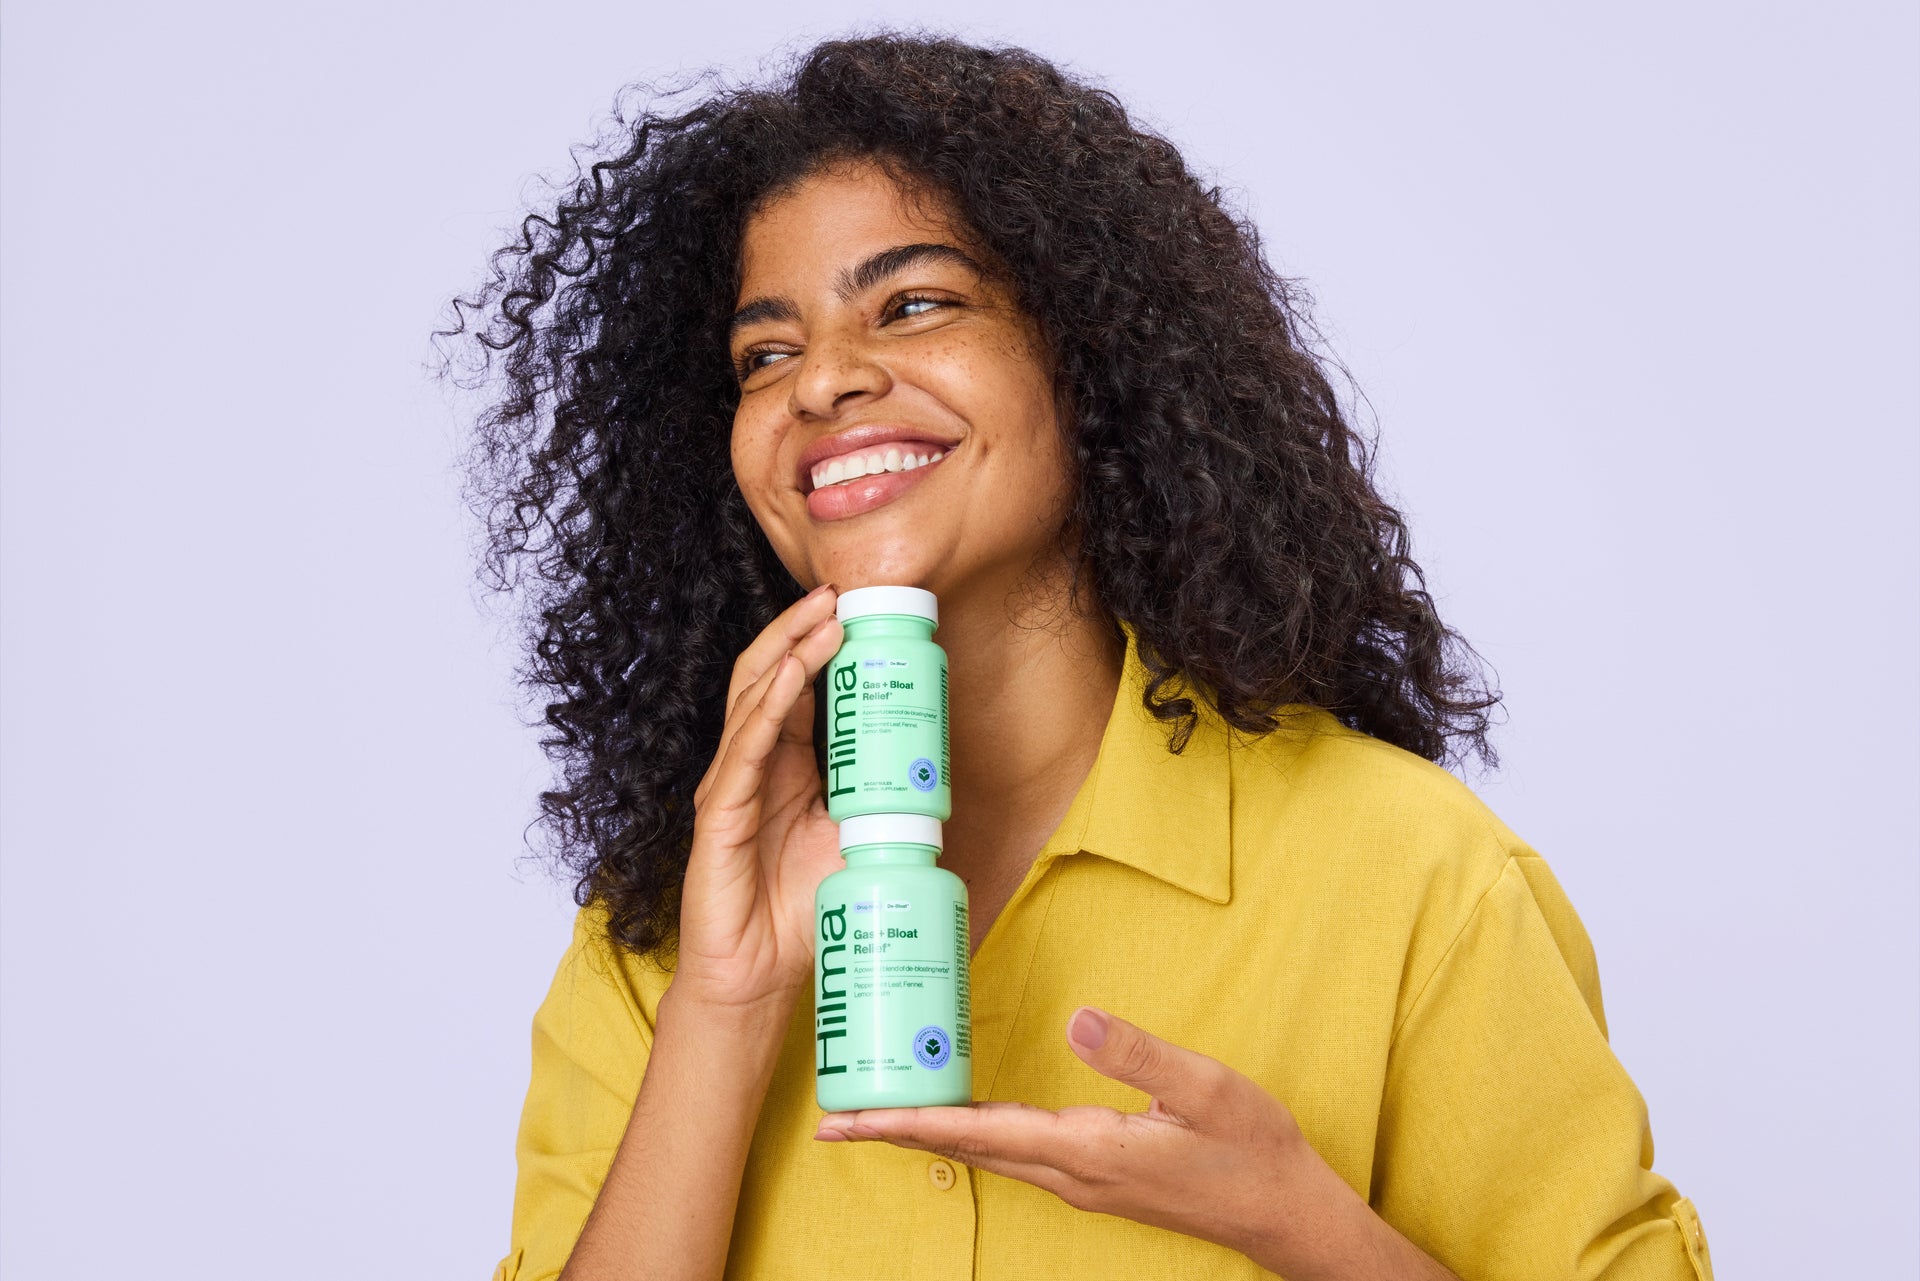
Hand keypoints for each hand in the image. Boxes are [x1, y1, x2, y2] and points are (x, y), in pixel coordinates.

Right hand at [673, 583, 845, 1013]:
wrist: (761, 976)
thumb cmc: (803, 911)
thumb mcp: (854, 840)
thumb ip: (877, 800)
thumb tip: (935, 770)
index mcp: (785, 764)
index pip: (798, 686)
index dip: (822, 643)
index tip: (858, 607)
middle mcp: (754, 763)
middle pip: (768, 674)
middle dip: (802, 629)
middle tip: (840, 594)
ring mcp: (732, 783)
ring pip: (753, 697)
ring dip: (788, 651)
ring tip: (821, 617)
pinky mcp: (720, 812)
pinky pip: (744, 749)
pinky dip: (767, 708)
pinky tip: (788, 678)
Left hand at [812, 1006, 1459, 1280]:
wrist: (1284, 1213)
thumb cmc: (1251, 1150)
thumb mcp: (1205, 1089)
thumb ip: (1138, 1053)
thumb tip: (1077, 1018)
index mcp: (1087, 1150)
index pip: (978, 1132)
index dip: (909, 1122)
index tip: (850, 1119)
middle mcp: (1072, 1173)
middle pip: (966, 1148)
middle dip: (898, 1131)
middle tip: (835, 1115)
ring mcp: (1082, 1181)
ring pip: (988, 1153)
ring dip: (931, 1133)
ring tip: (882, 1111)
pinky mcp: (1096, 1176)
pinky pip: (1015, 1153)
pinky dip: (973, 1133)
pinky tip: (965, 1116)